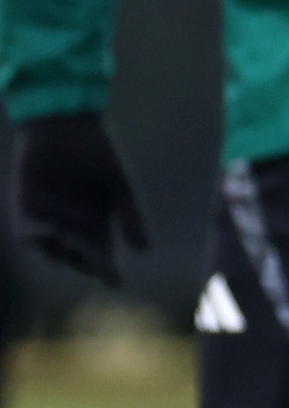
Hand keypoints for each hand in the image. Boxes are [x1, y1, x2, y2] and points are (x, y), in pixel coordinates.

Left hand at [15, 114, 148, 281]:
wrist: (64, 127)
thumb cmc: (96, 154)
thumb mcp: (119, 187)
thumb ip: (130, 217)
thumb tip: (144, 250)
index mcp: (97, 226)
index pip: (102, 258)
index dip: (108, 272)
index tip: (116, 281)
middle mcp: (71, 228)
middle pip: (77, 259)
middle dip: (85, 263)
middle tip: (95, 260)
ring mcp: (47, 220)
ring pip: (51, 250)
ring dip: (61, 253)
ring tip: (73, 246)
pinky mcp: (26, 208)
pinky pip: (28, 232)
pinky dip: (37, 237)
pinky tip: (51, 232)